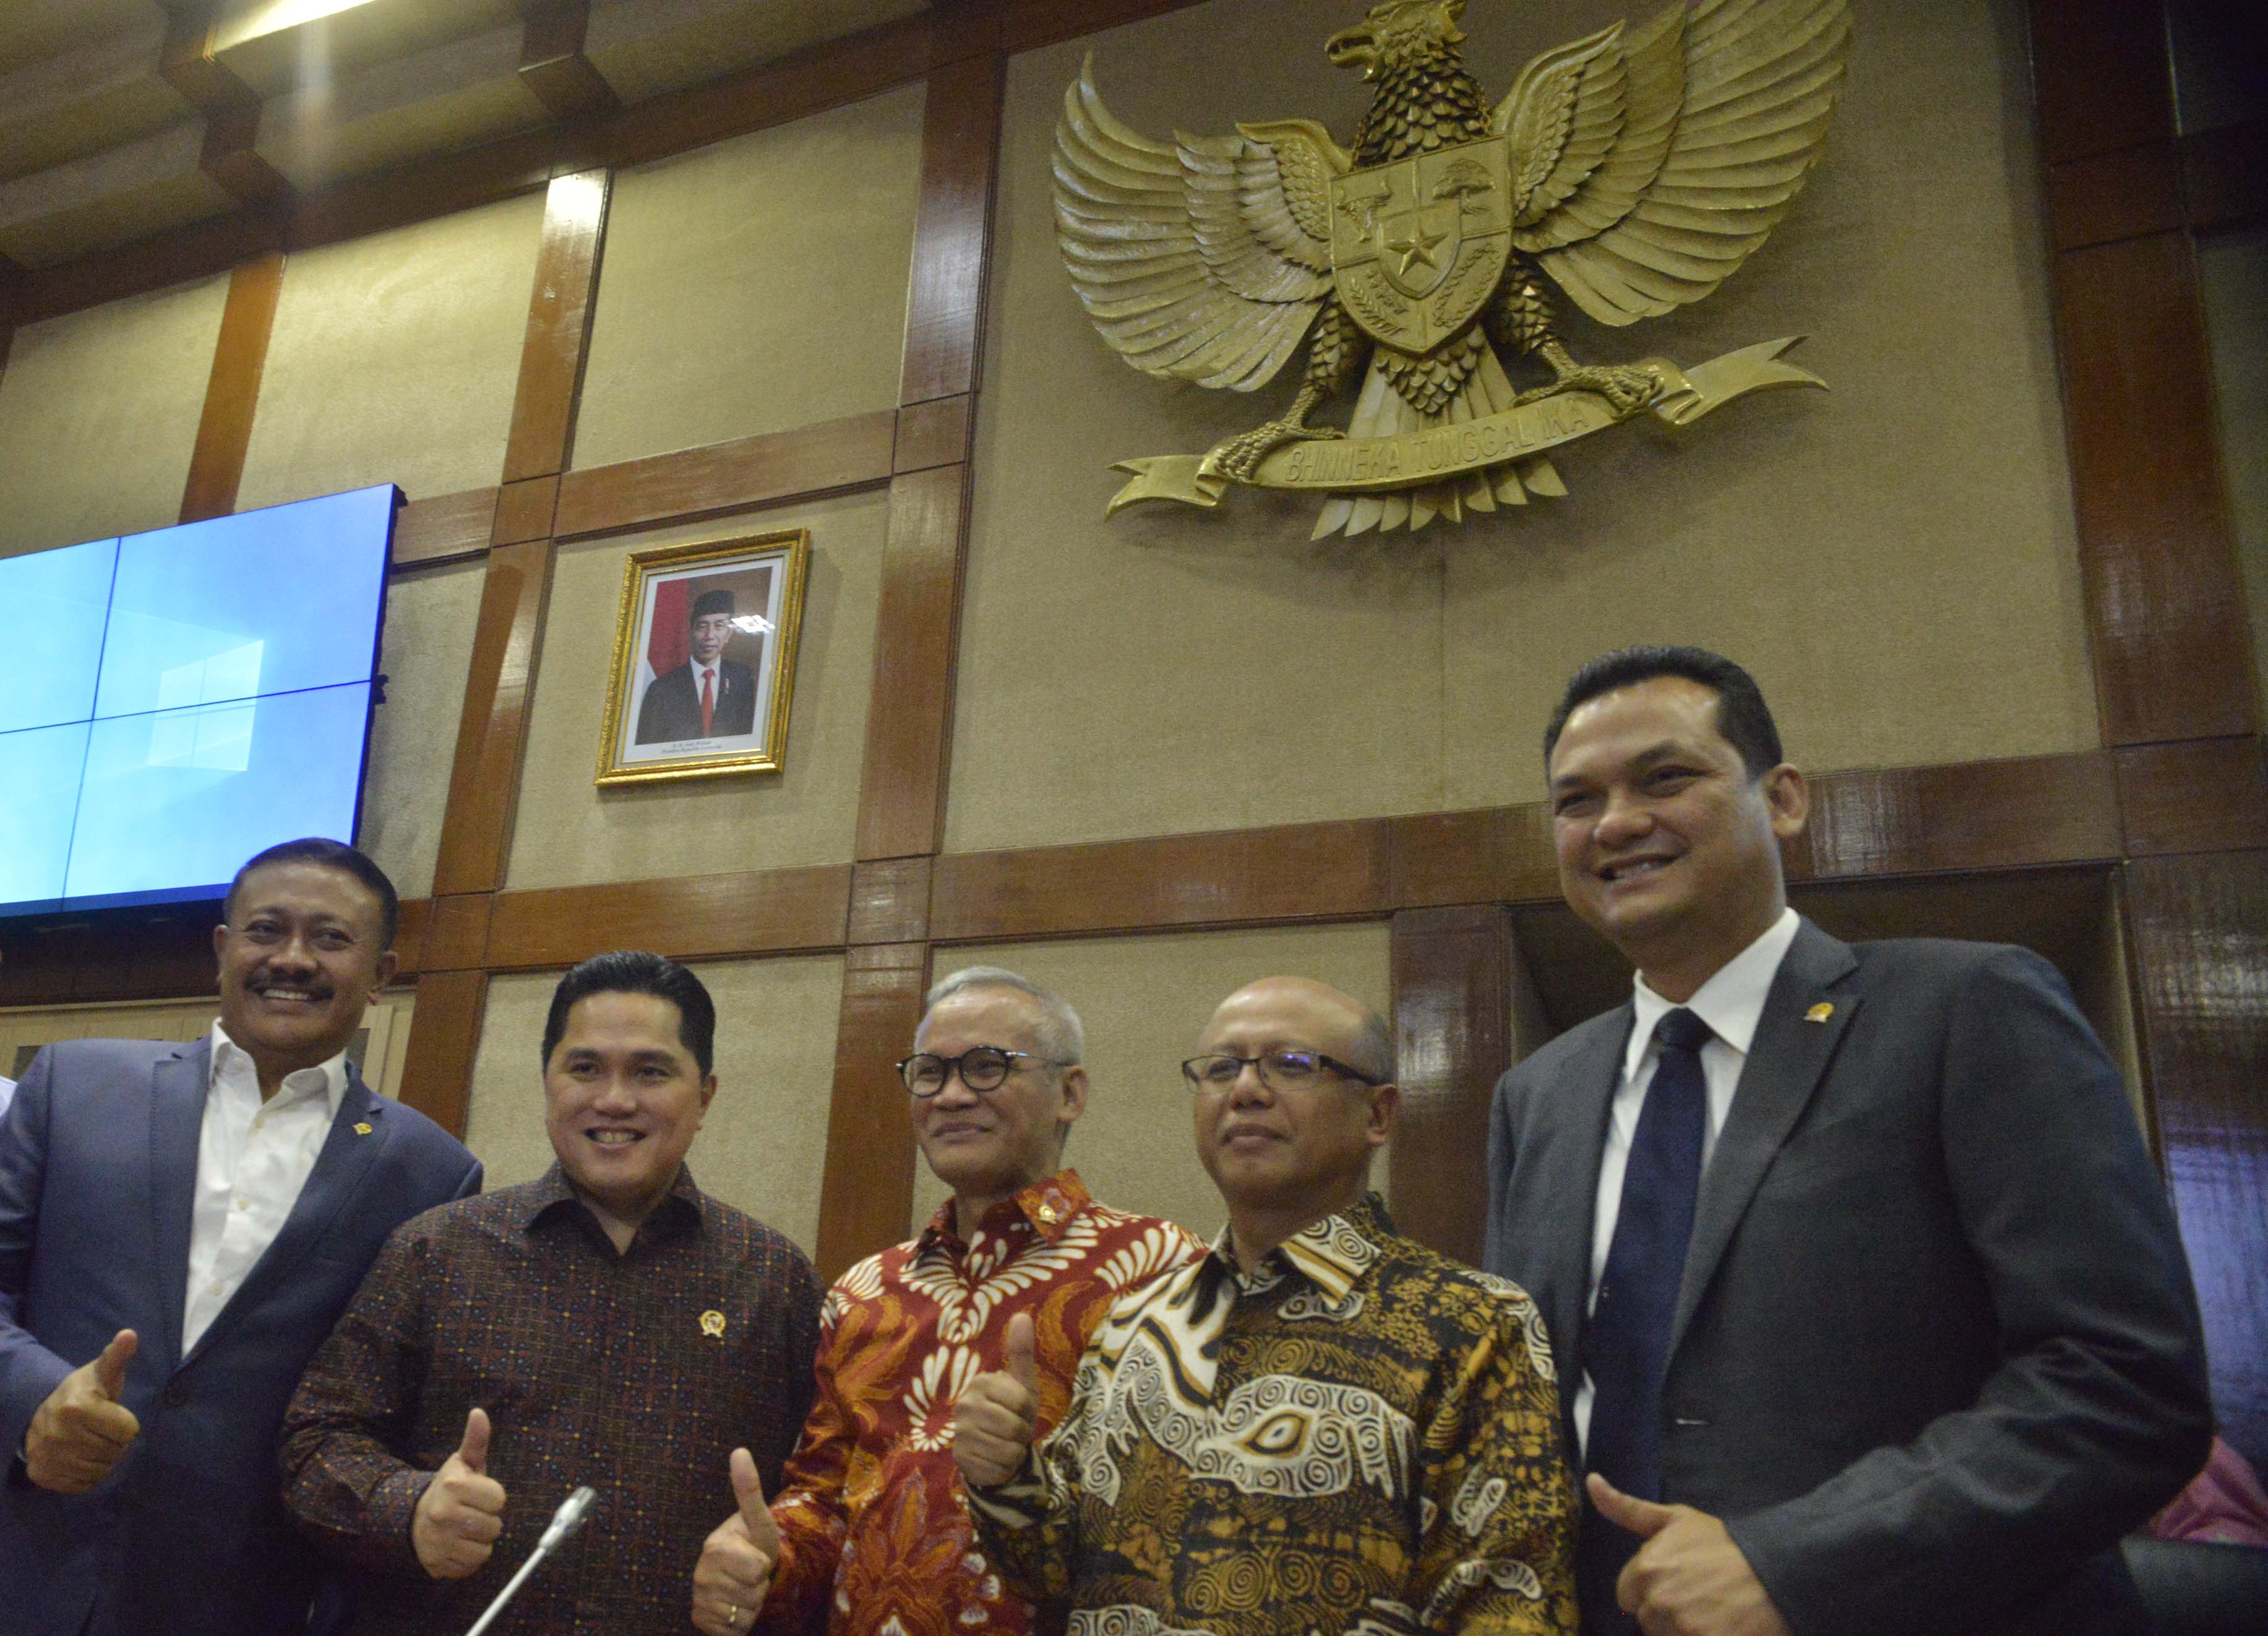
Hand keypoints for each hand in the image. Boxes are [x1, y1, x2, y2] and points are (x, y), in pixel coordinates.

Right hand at [25, 1330, 139, 1492]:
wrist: (40, 1410)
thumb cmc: (82, 1391)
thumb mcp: (101, 1372)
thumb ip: (117, 1356)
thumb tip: (130, 1335)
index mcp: (77, 1408)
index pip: (128, 1432)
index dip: (126, 1424)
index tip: (112, 1415)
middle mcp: (58, 1435)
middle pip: (115, 1453)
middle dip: (116, 1443)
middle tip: (102, 1430)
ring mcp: (47, 1458)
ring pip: (101, 1471)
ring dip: (104, 1460)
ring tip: (92, 1442)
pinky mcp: (42, 1476)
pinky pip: (82, 1485)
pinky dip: (87, 1475)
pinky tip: (79, 1457)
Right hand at [413, 1408, 506, 1579]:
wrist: (414, 1518)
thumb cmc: (449, 1488)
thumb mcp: (463, 1463)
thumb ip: (475, 1440)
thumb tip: (479, 1413)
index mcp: (453, 1487)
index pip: (499, 1499)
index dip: (493, 1497)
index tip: (478, 1494)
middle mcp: (444, 1515)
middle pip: (494, 1527)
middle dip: (487, 1520)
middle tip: (471, 1513)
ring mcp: (439, 1542)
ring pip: (485, 1549)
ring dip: (479, 1541)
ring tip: (465, 1529)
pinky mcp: (438, 1564)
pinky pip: (471, 1566)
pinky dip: (468, 1558)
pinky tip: (457, 1544)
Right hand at [692, 1448, 778, 1634]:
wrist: (740, 1573)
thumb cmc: (753, 1544)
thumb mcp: (758, 1519)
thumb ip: (749, 1489)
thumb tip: (739, 1450)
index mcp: (714, 1547)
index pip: (758, 1570)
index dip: (765, 1566)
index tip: (756, 1555)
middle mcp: (701, 1575)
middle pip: (753, 1594)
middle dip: (760, 1586)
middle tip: (751, 1574)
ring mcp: (699, 1600)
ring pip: (745, 1614)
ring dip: (753, 1605)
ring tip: (744, 1588)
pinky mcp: (701, 1621)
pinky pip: (735, 1631)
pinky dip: (742, 1623)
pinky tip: (735, 1607)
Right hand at [953, 1311, 1039, 1488]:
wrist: (992, 1449)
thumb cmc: (1011, 1412)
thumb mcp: (1022, 1385)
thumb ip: (1021, 1353)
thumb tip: (1022, 1315)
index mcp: (980, 1382)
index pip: (1022, 1401)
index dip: (1029, 1411)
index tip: (1021, 1411)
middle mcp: (964, 1405)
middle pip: (1015, 1427)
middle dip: (1022, 1433)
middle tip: (1013, 1431)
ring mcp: (960, 1433)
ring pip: (1008, 1450)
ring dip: (1014, 1451)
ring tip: (1004, 1444)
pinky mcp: (961, 1460)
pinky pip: (998, 1468)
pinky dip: (1004, 1468)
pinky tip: (995, 1460)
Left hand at [1590, 1473, 1791, 1635]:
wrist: (1776, 1571)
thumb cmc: (1724, 1545)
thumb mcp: (1675, 1519)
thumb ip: (1627, 1508)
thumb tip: (1591, 1482)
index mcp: (1644, 1570)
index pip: (1627, 1595)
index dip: (1650, 1590)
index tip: (1678, 1582)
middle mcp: (1656, 1601)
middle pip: (1647, 1620)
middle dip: (1667, 1613)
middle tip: (1700, 1598)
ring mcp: (1680, 1627)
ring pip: (1665, 1635)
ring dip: (1684, 1629)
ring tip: (1712, 1614)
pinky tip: (1719, 1627)